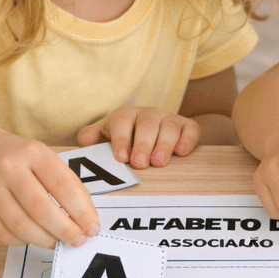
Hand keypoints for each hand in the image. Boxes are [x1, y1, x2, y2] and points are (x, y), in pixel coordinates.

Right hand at [0, 130, 99, 248]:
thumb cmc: (22, 160)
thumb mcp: (47, 159)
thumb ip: (69, 185)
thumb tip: (87, 220)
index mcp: (34, 153)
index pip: (63, 186)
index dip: (81, 212)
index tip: (92, 228)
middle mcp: (8, 167)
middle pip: (40, 208)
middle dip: (64, 230)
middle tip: (77, 241)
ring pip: (20, 225)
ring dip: (44, 239)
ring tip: (57, 242)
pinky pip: (1, 233)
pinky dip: (21, 241)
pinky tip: (31, 238)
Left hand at [77, 106, 200, 168]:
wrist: (149, 137)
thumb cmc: (123, 142)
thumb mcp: (104, 138)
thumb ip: (91, 138)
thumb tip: (87, 141)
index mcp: (126, 115)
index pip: (122, 120)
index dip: (121, 138)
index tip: (121, 157)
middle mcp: (148, 114)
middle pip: (147, 124)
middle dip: (143, 144)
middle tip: (140, 163)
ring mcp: (168, 119)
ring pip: (169, 126)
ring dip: (164, 144)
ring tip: (159, 162)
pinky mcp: (186, 126)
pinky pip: (190, 129)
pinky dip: (187, 139)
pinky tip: (181, 152)